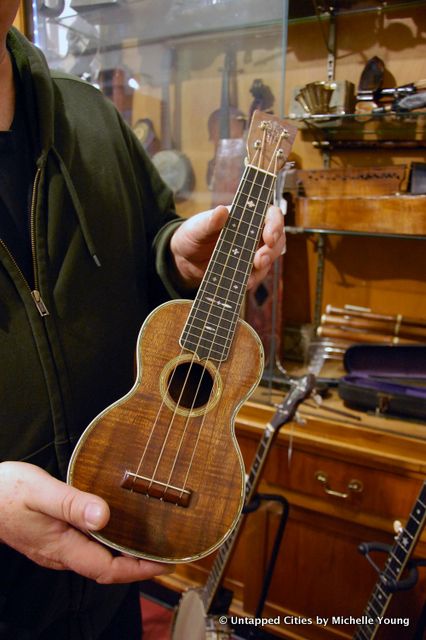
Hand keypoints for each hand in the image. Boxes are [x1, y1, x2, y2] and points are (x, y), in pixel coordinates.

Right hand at [0, 461, 173, 583]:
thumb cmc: (7, 492)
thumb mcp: (40, 491)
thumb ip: (71, 504)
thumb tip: (103, 516)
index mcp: (62, 547)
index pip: (108, 569)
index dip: (139, 570)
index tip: (164, 563)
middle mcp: (61, 554)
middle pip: (106, 568)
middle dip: (138, 564)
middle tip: (166, 551)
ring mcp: (56, 547)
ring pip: (97, 557)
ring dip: (124, 553)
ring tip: (149, 540)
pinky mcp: (53, 538)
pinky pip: (87, 546)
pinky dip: (107, 541)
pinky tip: (117, 525)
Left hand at [169, 204, 285, 290]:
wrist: (184, 259)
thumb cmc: (192, 235)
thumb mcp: (197, 227)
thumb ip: (210, 221)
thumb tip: (221, 210)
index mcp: (246, 216)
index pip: (271, 215)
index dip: (275, 224)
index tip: (269, 238)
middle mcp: (253, 233)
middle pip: (277, 239)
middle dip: (271, 251)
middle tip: (259, 261)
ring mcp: (251, 252)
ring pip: (269, 259)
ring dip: (263, 268)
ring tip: (249, 276)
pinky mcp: (246, 269)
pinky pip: (256, 275)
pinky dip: (252, 280)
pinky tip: (243, 283)